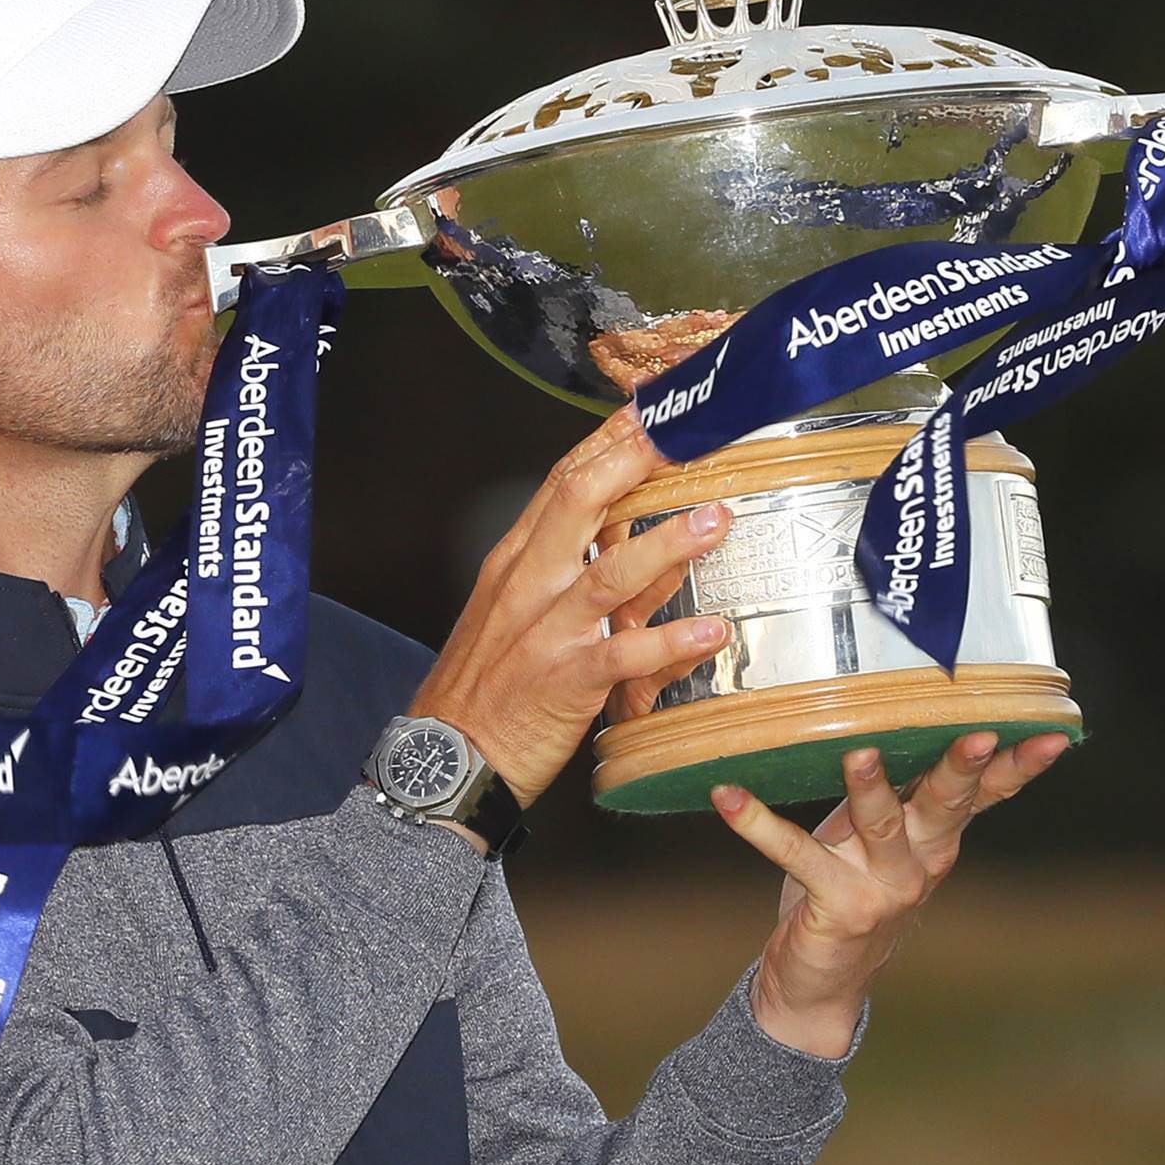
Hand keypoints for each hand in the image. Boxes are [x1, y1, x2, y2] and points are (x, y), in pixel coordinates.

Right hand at [411, 406, 734, 809]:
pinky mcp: (565, 682)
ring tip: (716, 521)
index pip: (564, 481)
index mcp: (519, 561)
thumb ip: (587, 576)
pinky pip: (623, 656)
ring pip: (608, 574)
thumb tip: (650, 544)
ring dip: (666, 545)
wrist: (448, 757)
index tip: (652, 407)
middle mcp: (530, 584)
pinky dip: (669, 642)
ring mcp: (546, 632)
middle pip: (578, 502)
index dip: (610, 440)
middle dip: (633, 460)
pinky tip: (711, 631)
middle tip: (685, 432)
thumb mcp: (528, 615)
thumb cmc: (489, 686)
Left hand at [713, 730, 1069, 1056]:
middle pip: (946, 805)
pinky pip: (794, 855)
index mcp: (937, 840)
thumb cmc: (848, 891)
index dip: (1020, 766)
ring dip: (870, 788)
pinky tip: (727, 796)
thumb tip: (895, 715)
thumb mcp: (882, 840)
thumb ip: (899, 794)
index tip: (1053, 733)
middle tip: (977, 734)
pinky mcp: (834, 904)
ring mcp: (881, 887)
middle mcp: (920, 863)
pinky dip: (756, 823)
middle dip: (962, 768)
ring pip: (880, 827)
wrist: (818, 984)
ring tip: (859, 753)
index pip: (988, 796)